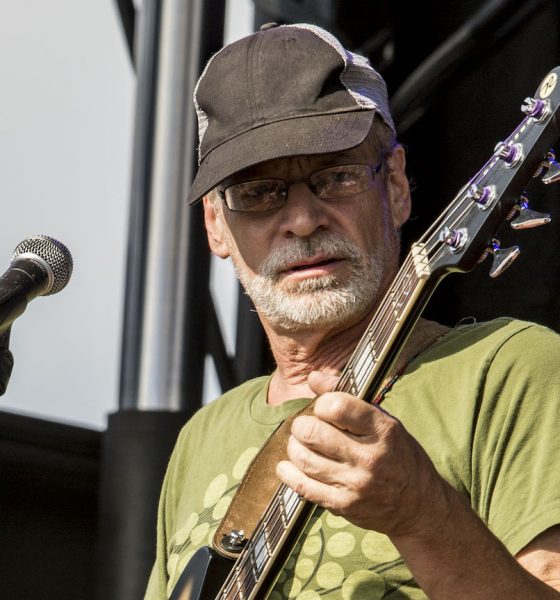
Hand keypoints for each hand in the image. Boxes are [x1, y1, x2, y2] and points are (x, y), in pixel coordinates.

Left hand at [276, 370, 450, 537]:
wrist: (420, 507)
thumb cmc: (399, 455)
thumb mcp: (384, 421)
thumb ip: (347, 398)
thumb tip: (313, 377)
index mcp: (383, 430)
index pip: (337, 406)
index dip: (322, 404)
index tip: (324, 409)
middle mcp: (369, 457)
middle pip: (312, 432)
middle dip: (302, 426)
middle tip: (305, 427)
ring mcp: (355, 484)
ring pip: (304, 458)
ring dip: (295, 447)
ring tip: (300, 444)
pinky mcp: (343, 506)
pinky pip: (303, 487)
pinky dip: (288, 473)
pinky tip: (287, 466)